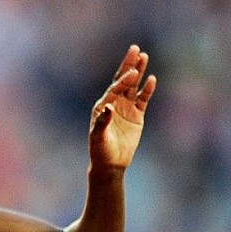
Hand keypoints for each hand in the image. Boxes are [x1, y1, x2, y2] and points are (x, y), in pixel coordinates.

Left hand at [88, 45, 156, 169]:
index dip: (123, 81)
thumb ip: (102, 122)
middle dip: (128, 65)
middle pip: (123, 81)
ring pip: (134, 86)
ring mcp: (126, 108)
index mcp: (102, 106)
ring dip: (139, 72)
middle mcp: (114, 103)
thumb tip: (109, 108)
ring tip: (144, 56)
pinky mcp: (137, 115)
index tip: (132, 72)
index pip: (114, 89)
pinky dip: (148, 89)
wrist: (110, 163)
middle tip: (135, 48)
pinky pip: (143, 99)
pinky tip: (152, 79)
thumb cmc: (100, 151)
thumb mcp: (98, 138)